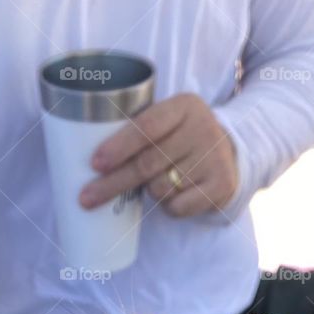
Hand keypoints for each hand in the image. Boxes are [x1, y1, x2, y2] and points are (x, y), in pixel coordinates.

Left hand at [79, 93, 238, 218]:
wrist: (230, 154)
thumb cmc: (180, 139)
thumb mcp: (167, 121)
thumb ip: (138, 129)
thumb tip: (83, 155)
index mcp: (184, 106)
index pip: (147, 126)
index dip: (119, 146)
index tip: (94, 164)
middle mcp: (203, 128)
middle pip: (148, 163)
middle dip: (114, 183)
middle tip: (87, 198)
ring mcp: (214, 158)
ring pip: (160, 188)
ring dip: (148, 193)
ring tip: (155, 183)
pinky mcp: (221, 185)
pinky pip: (178, 207)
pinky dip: (168, 207)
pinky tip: (176, 194)